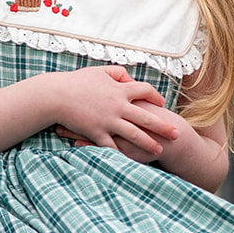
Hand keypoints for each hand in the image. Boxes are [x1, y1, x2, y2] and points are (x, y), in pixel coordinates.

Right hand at [53, 65, 178, 158]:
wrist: (56, 95)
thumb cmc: (76, 82)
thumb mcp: (100, 71)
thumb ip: (118, 74)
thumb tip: (130, 79)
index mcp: (120, 90)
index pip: (145, 91)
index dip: (156, 96)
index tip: (162, 102)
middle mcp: (119, 106)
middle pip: (147, 117)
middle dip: (163, 127)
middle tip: (177, 135)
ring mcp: (109, 121)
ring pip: (134, 135)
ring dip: (149, 143)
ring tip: (160, 150)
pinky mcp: (97, 133)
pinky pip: (112, 146)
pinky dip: (122, 154)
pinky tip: (131, 161)